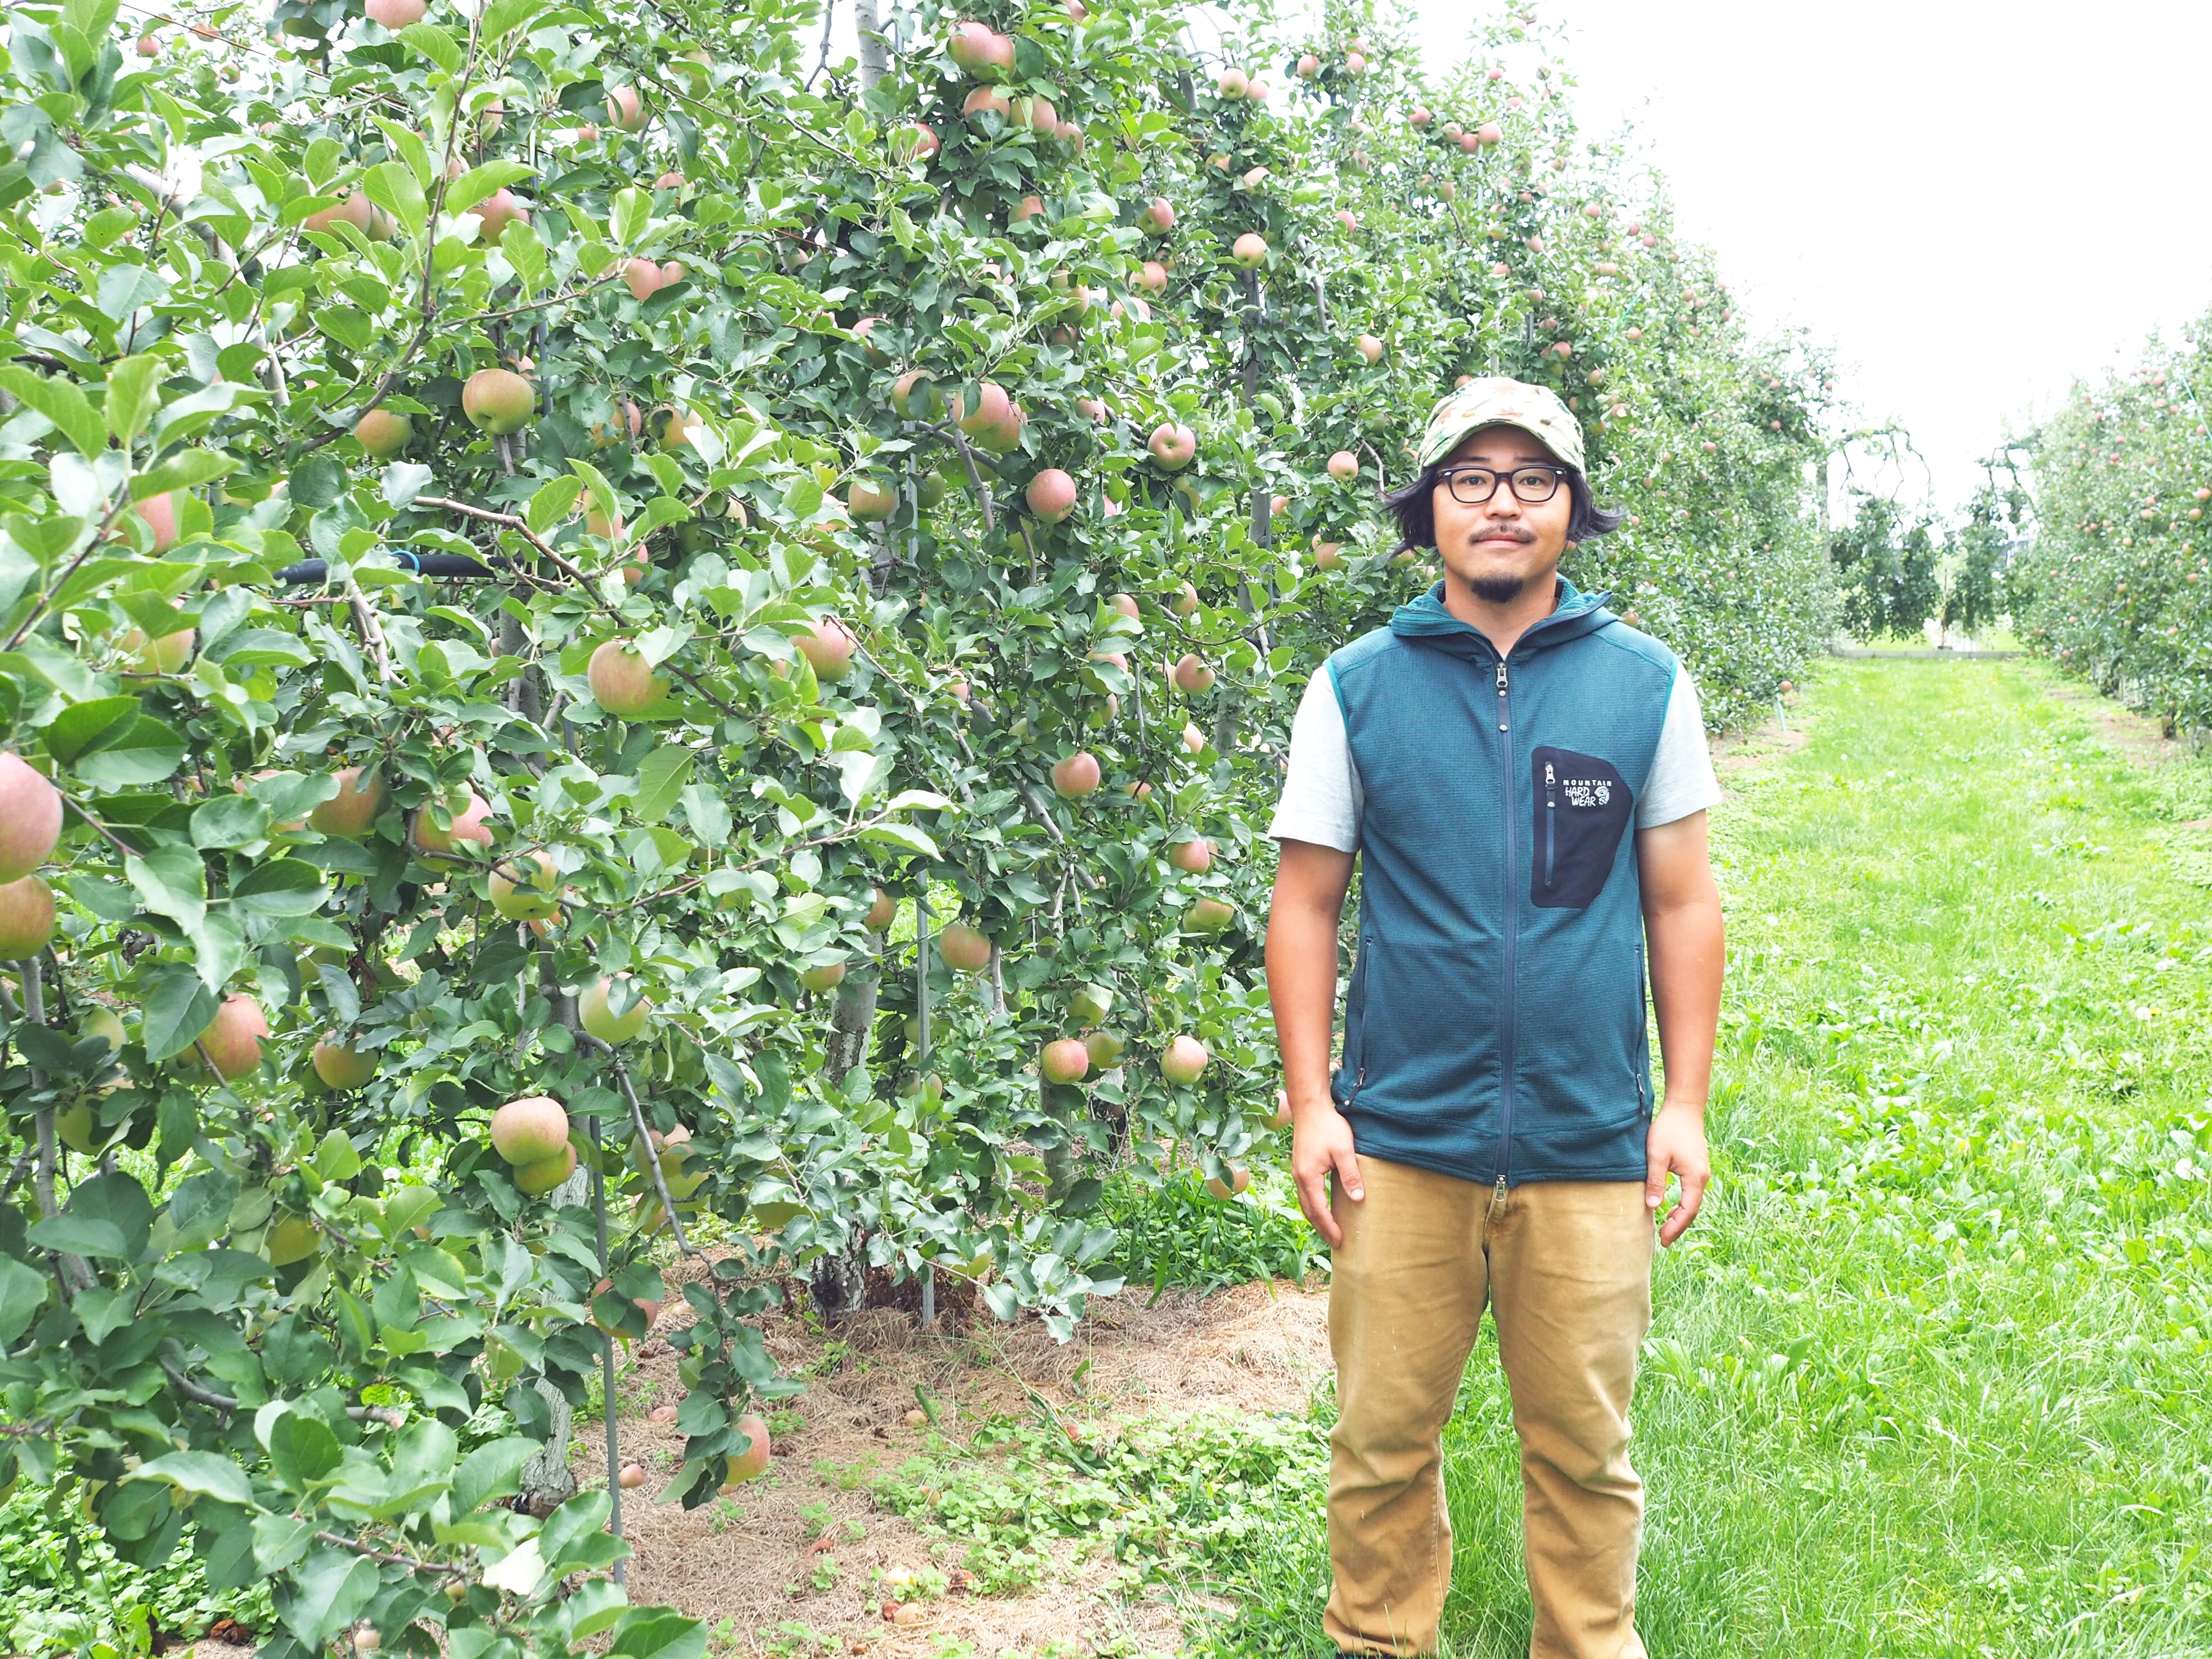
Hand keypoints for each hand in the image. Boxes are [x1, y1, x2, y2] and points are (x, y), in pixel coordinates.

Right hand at [1293, 1101, 1362, 1246]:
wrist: (1310, 1107)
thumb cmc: (1327, 1126)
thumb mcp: (1343, 1150)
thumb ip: (1350, 1175)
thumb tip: (1358, 1199)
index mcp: (1309, 1176)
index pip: (1319, 1210)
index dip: (1329, 1227)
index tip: (1340, 1240)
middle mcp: (1299, 1177)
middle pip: (1308, 1211)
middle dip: (1321, 1228)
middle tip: (1335, 1243)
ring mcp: (1297, 1172)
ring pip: (1304, 1203)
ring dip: (1316, 1218)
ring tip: (1328, 1230)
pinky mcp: (1300, 1166)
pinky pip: (1304, 1194)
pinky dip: (1313, 1206)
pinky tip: (1321, 1207)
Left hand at [1644, 1100, 1709, 1246]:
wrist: (1684, 1107)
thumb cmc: (1669, 1129)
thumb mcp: (1656, 1155)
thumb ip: (1655, 1181)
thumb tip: (1653, 1207)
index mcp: (1695, 1177)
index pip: (1687, 1211)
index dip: (1676, 1228)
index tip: (1664, 1241)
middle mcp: (1703, 1177)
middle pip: (1693, 1210)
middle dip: (1679, 1226)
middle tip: (1664, 1241)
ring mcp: (1701, 1171)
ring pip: (1693, 1201)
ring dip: (1680, 1216)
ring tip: (1665, 1228)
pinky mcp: (1696, 1166)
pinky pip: (1691, 1192)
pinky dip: (1682, 1204)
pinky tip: (1670, 1207)